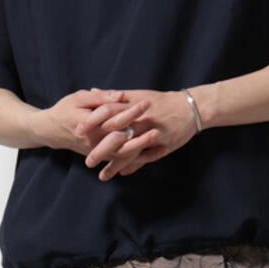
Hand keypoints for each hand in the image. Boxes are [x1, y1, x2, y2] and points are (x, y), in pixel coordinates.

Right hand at [36, 87, 149, 159]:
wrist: (51, 131)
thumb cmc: (66, 110)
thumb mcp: (79, 98)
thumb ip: (100, 97)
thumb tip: (121, 95)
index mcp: (88, 125)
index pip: (112, 118)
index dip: (130, 111)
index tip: (146, 103)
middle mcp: (92, 141)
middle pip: (120, 138)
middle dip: (139, 131)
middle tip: (157, 125)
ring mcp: (96, 151)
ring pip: (121, 153)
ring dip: (140, 147)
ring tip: (156, 139)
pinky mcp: (101, 156)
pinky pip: (119, 159)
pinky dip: (135, 157)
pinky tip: (150, 151)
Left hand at [79, 87, 198, 180]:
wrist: (191, 107)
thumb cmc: (162, 100)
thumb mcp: (138, 94)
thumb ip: (115, 95)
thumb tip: (92, 91)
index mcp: (133, 105)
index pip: (107, 111)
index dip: (92, 121)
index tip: (77, 130)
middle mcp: (141, 119)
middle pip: (117, 136)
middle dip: (101, 150)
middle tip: (87, 161)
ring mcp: (152, 134)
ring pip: (129, 151)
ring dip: (115, 165)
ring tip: (102, 176)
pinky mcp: (163, 145)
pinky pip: (145, 158)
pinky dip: (133, 166)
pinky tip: (122, 173)